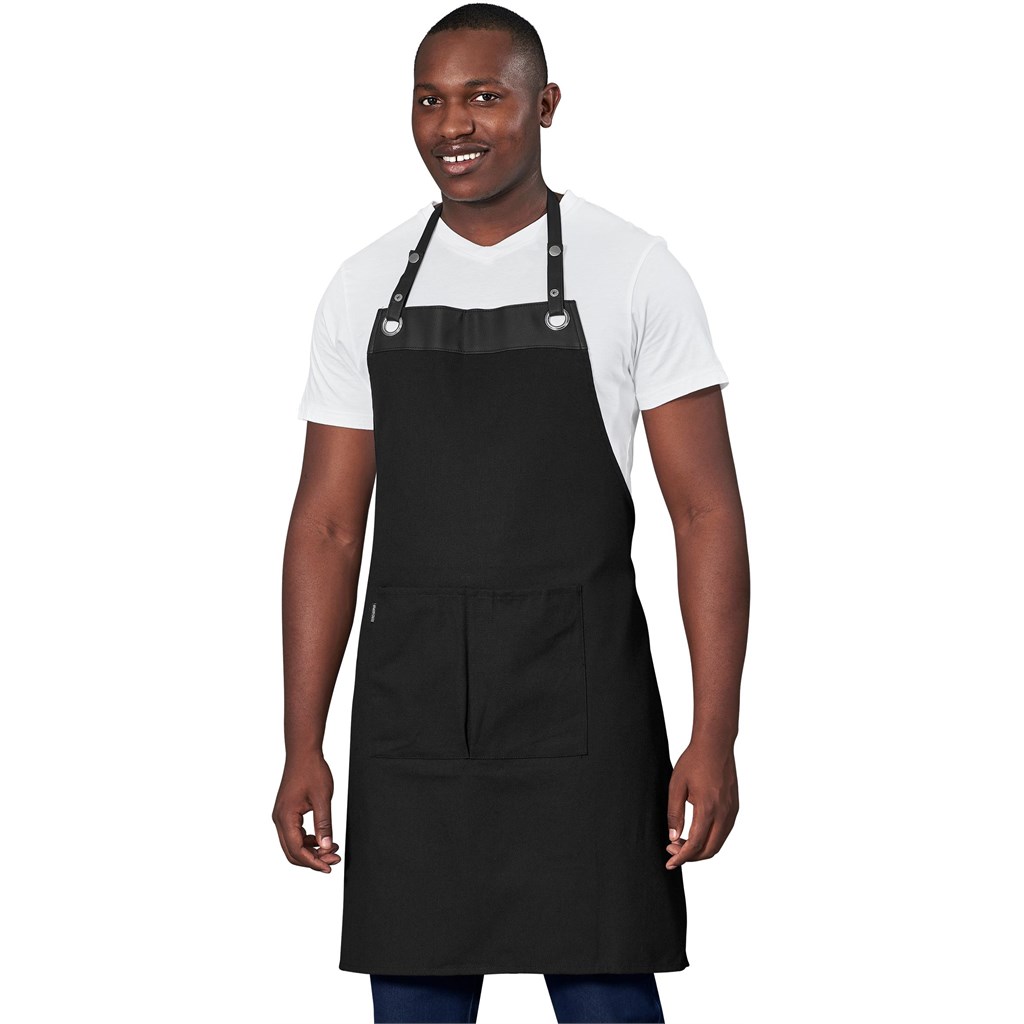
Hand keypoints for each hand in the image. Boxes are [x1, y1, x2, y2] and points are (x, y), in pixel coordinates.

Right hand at [272, 754, 340, 872]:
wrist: (303, 753)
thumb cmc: (312, 771)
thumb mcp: (322, 799)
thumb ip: (324, 824)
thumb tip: (326, 846)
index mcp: (286, 817)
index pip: (296, 850)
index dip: (313, 862)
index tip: (329, 867)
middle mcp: (279, 819)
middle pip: (292, 851)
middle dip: (313, 859)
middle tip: (333, 860)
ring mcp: (281, 816)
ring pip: (293, 844)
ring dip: (311, 850)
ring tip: (332, 848)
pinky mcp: (286, 812)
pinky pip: (294, 834)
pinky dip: (308, 840)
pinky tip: (323, 839)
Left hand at [664, 740, 738, 866]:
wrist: (715, 745)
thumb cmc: (694, 761)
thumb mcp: (676, 786)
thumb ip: (675, 814)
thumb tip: (673, 837)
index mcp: (708, 808)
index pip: (695, 844)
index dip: (681, 857)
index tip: (670, 862)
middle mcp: (724, 813)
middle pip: (709, 850)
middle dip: (690, 856)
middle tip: (672, 852)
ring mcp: (732, 811)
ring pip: (718, 843)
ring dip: (701, 849)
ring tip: (681, 843)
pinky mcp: (735, 808)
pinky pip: (724, 833)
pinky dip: (710, 840)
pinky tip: (696, 834)